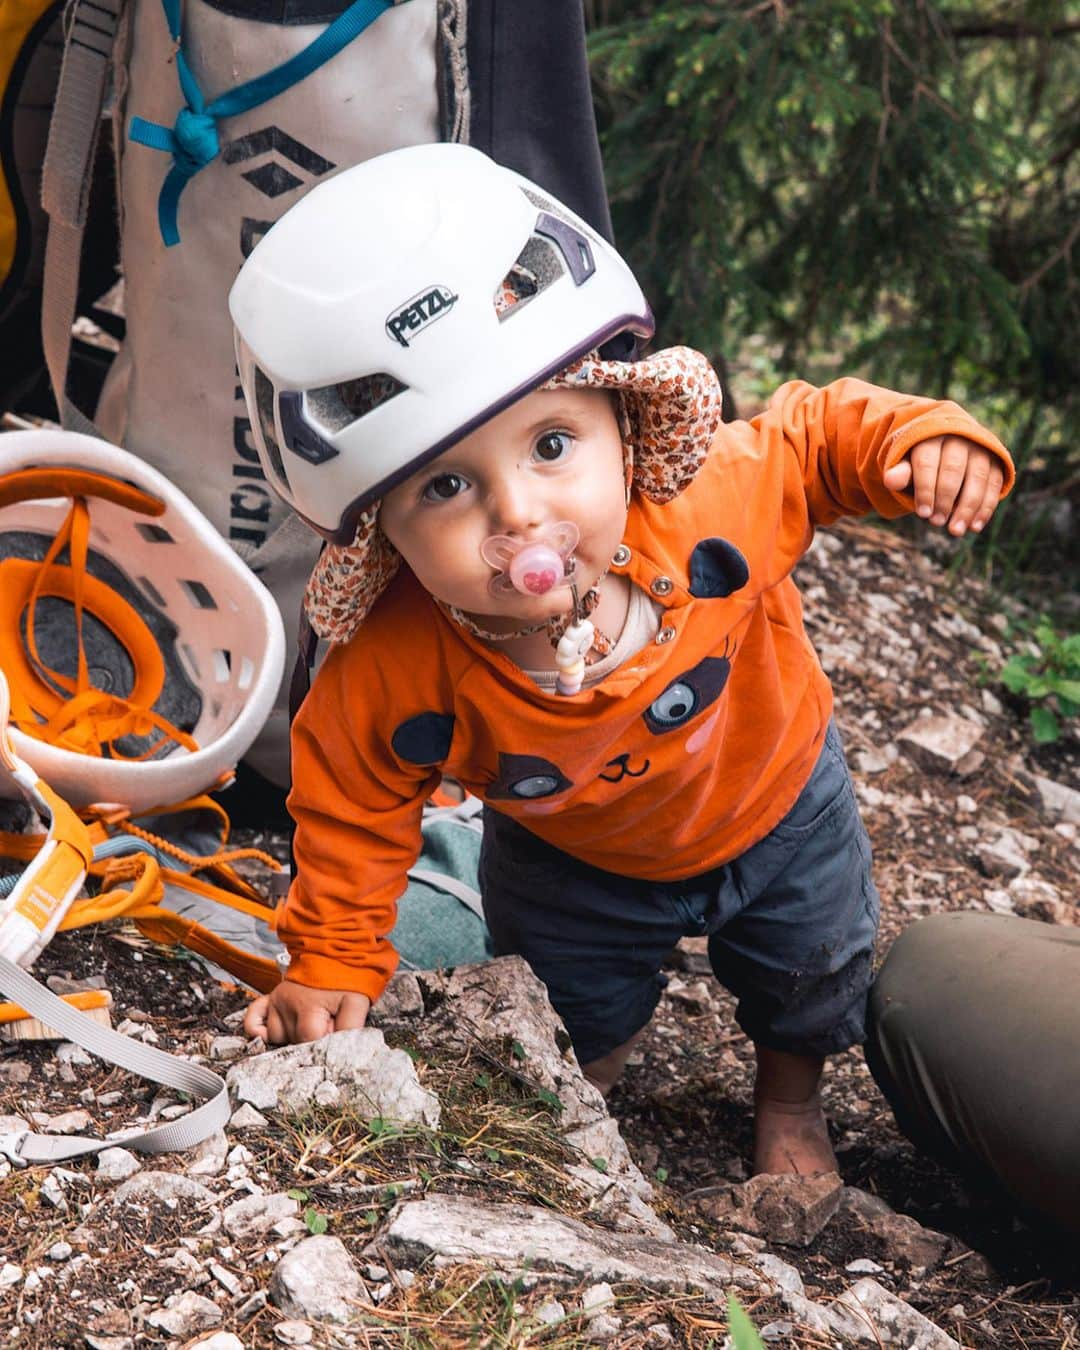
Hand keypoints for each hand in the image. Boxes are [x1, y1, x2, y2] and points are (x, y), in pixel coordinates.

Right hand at [244, 979, 370, 1044]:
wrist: (336, 952)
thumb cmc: (347, 979)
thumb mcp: (357, 1003)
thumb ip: (349, 1029)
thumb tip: (342, 1051)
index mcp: (308, 1008)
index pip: (309, 1042)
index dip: (325, 1040)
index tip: (334, 1030)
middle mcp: (286, 1005)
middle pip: (292, 1041)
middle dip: (310, 1039)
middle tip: (326, 1022)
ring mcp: (276, 1002)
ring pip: (276, 1037)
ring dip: (291, 1036)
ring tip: (309, 1022)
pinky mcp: (269, 1000)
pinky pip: (252, 1021)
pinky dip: (257, 1030)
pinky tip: (270, 1034)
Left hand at [883, 436, 1004, 536]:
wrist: (946, 444)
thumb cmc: (921, 460)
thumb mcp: (906, 463)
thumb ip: (901, 472)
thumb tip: (891, 480)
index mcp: (931, 436)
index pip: (927, 463)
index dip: (925, 489)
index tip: (923, 514)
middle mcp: (959, 438)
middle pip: (953, 470)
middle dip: (945, 500)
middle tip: (936, 523)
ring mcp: (980, 448)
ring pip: (978, 478)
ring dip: (968, 507)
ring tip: (956, 530)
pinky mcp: (996, 460)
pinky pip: (994, 484)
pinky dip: (985, 507)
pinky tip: (974, 527)